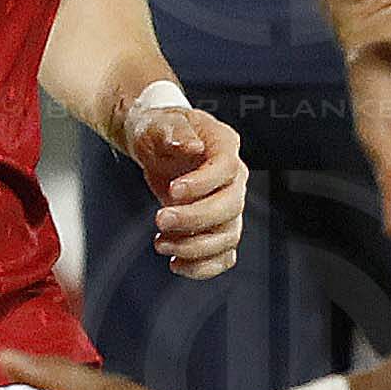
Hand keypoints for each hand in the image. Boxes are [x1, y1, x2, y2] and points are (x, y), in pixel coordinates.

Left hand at [127, 92, 245, 277]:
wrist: (157, 145)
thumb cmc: (160, 130)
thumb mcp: (160, 122)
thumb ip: (174, 132)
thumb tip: (191, 147)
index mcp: (224, 145)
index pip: (226, 169)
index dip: (202, 184)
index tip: (172, 190)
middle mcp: (234, 178)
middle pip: (231, 206)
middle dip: (195, 219)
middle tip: (160, 219)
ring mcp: (229, 205)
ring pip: (228, 236)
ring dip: (195, 247)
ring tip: (161, 243)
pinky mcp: (218, 227)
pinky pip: (223, 255)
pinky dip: (203, 267)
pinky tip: (176, 264)